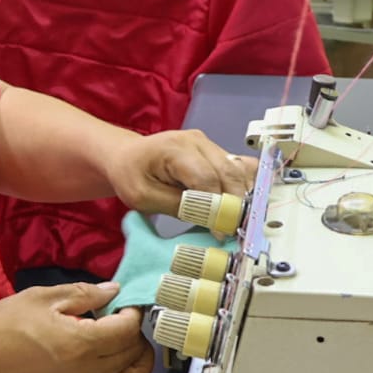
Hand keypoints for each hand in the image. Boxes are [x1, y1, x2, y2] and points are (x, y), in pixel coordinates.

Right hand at [0, 282, 152, 372]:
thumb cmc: (5, 327)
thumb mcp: (41, 298)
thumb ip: (83, 293)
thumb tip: (114, 291)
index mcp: (81, 343)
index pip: (129, 330)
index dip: (133, 313)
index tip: (123, 305)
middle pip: (135, 356)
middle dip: (137, 335)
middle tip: (122, 322)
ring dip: (139, 365)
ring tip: (125, 349)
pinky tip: (113, 372)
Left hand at [107, 129, 256, 217]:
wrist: (128, 157)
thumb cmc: (132, 176)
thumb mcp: (144, 198)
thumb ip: (179, 206)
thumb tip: (213, 220)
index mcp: (174, 149)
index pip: (206, 178)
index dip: (218, 206)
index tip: (222, 231)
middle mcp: (197, 141)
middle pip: (228, 172)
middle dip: (236, 203)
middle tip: (236, 230)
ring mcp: (209, 144)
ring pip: (238, 170)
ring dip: (242, 195)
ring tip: (239, 220)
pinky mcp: (215, 151)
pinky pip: (238, 166)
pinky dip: (244, 185)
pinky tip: (242, 203)